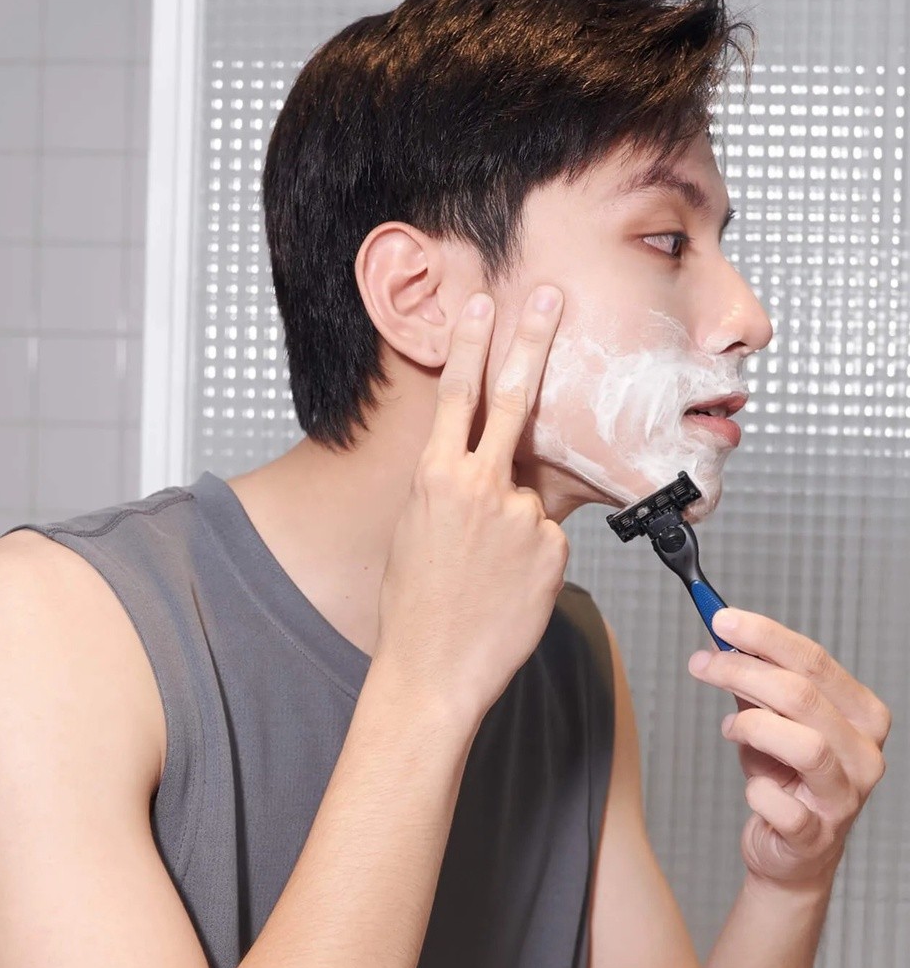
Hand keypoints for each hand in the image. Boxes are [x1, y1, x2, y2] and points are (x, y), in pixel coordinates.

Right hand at [376, 285, 568, 726]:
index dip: (472, 343)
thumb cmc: (413, 602)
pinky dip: (530, 554)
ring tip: (484, 572)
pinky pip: (547, 536)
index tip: (484, 303)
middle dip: (533, 340)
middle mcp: (481, 486)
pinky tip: (506, 588)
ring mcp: (523, 516)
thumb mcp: (414, 528)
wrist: (432, 669)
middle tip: (549, 297)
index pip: (457, 393)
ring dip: (513, 523)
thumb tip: (480, 466)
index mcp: (435, 477)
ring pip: (530, 496)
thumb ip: (448, 486)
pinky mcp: (554, 549)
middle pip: (513, 397)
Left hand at [687, 608, 890, 888]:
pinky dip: (755, 789)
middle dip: (741, 671)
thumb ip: (752, 678)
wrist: (791, 850)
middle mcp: (864, 753)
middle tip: (701, 663)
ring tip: (730, 727)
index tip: (720, 619)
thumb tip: (719, 633)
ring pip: (805, 745)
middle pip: (803, 696)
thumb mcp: (770, 717)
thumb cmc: (784, 774)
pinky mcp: (818, 836)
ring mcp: (846, 797)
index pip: (815, 661)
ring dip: (752, 725)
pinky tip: (751, 786)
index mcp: (861, 714)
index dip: (765, 636)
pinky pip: (781, 804)